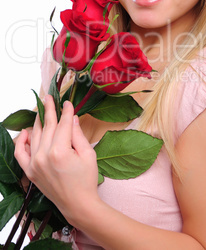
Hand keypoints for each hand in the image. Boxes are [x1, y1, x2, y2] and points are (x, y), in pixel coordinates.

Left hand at [14, 95, 98, 220]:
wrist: (78, 204)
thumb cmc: (86, 180)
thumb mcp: (88, 154)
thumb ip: (77, 134)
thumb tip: (71, 118)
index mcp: (60, 151)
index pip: (63, 124)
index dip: (65, 111)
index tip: (67, 102)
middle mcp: (43, 156)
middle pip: (47, 126)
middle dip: (49, 110)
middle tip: (49, 97)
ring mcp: (34, 164)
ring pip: (35, 135)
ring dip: (38, 121)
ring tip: (41, 109)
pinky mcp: (30, 172)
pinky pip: (20, 153)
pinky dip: (21, 141)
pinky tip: (26, 131)